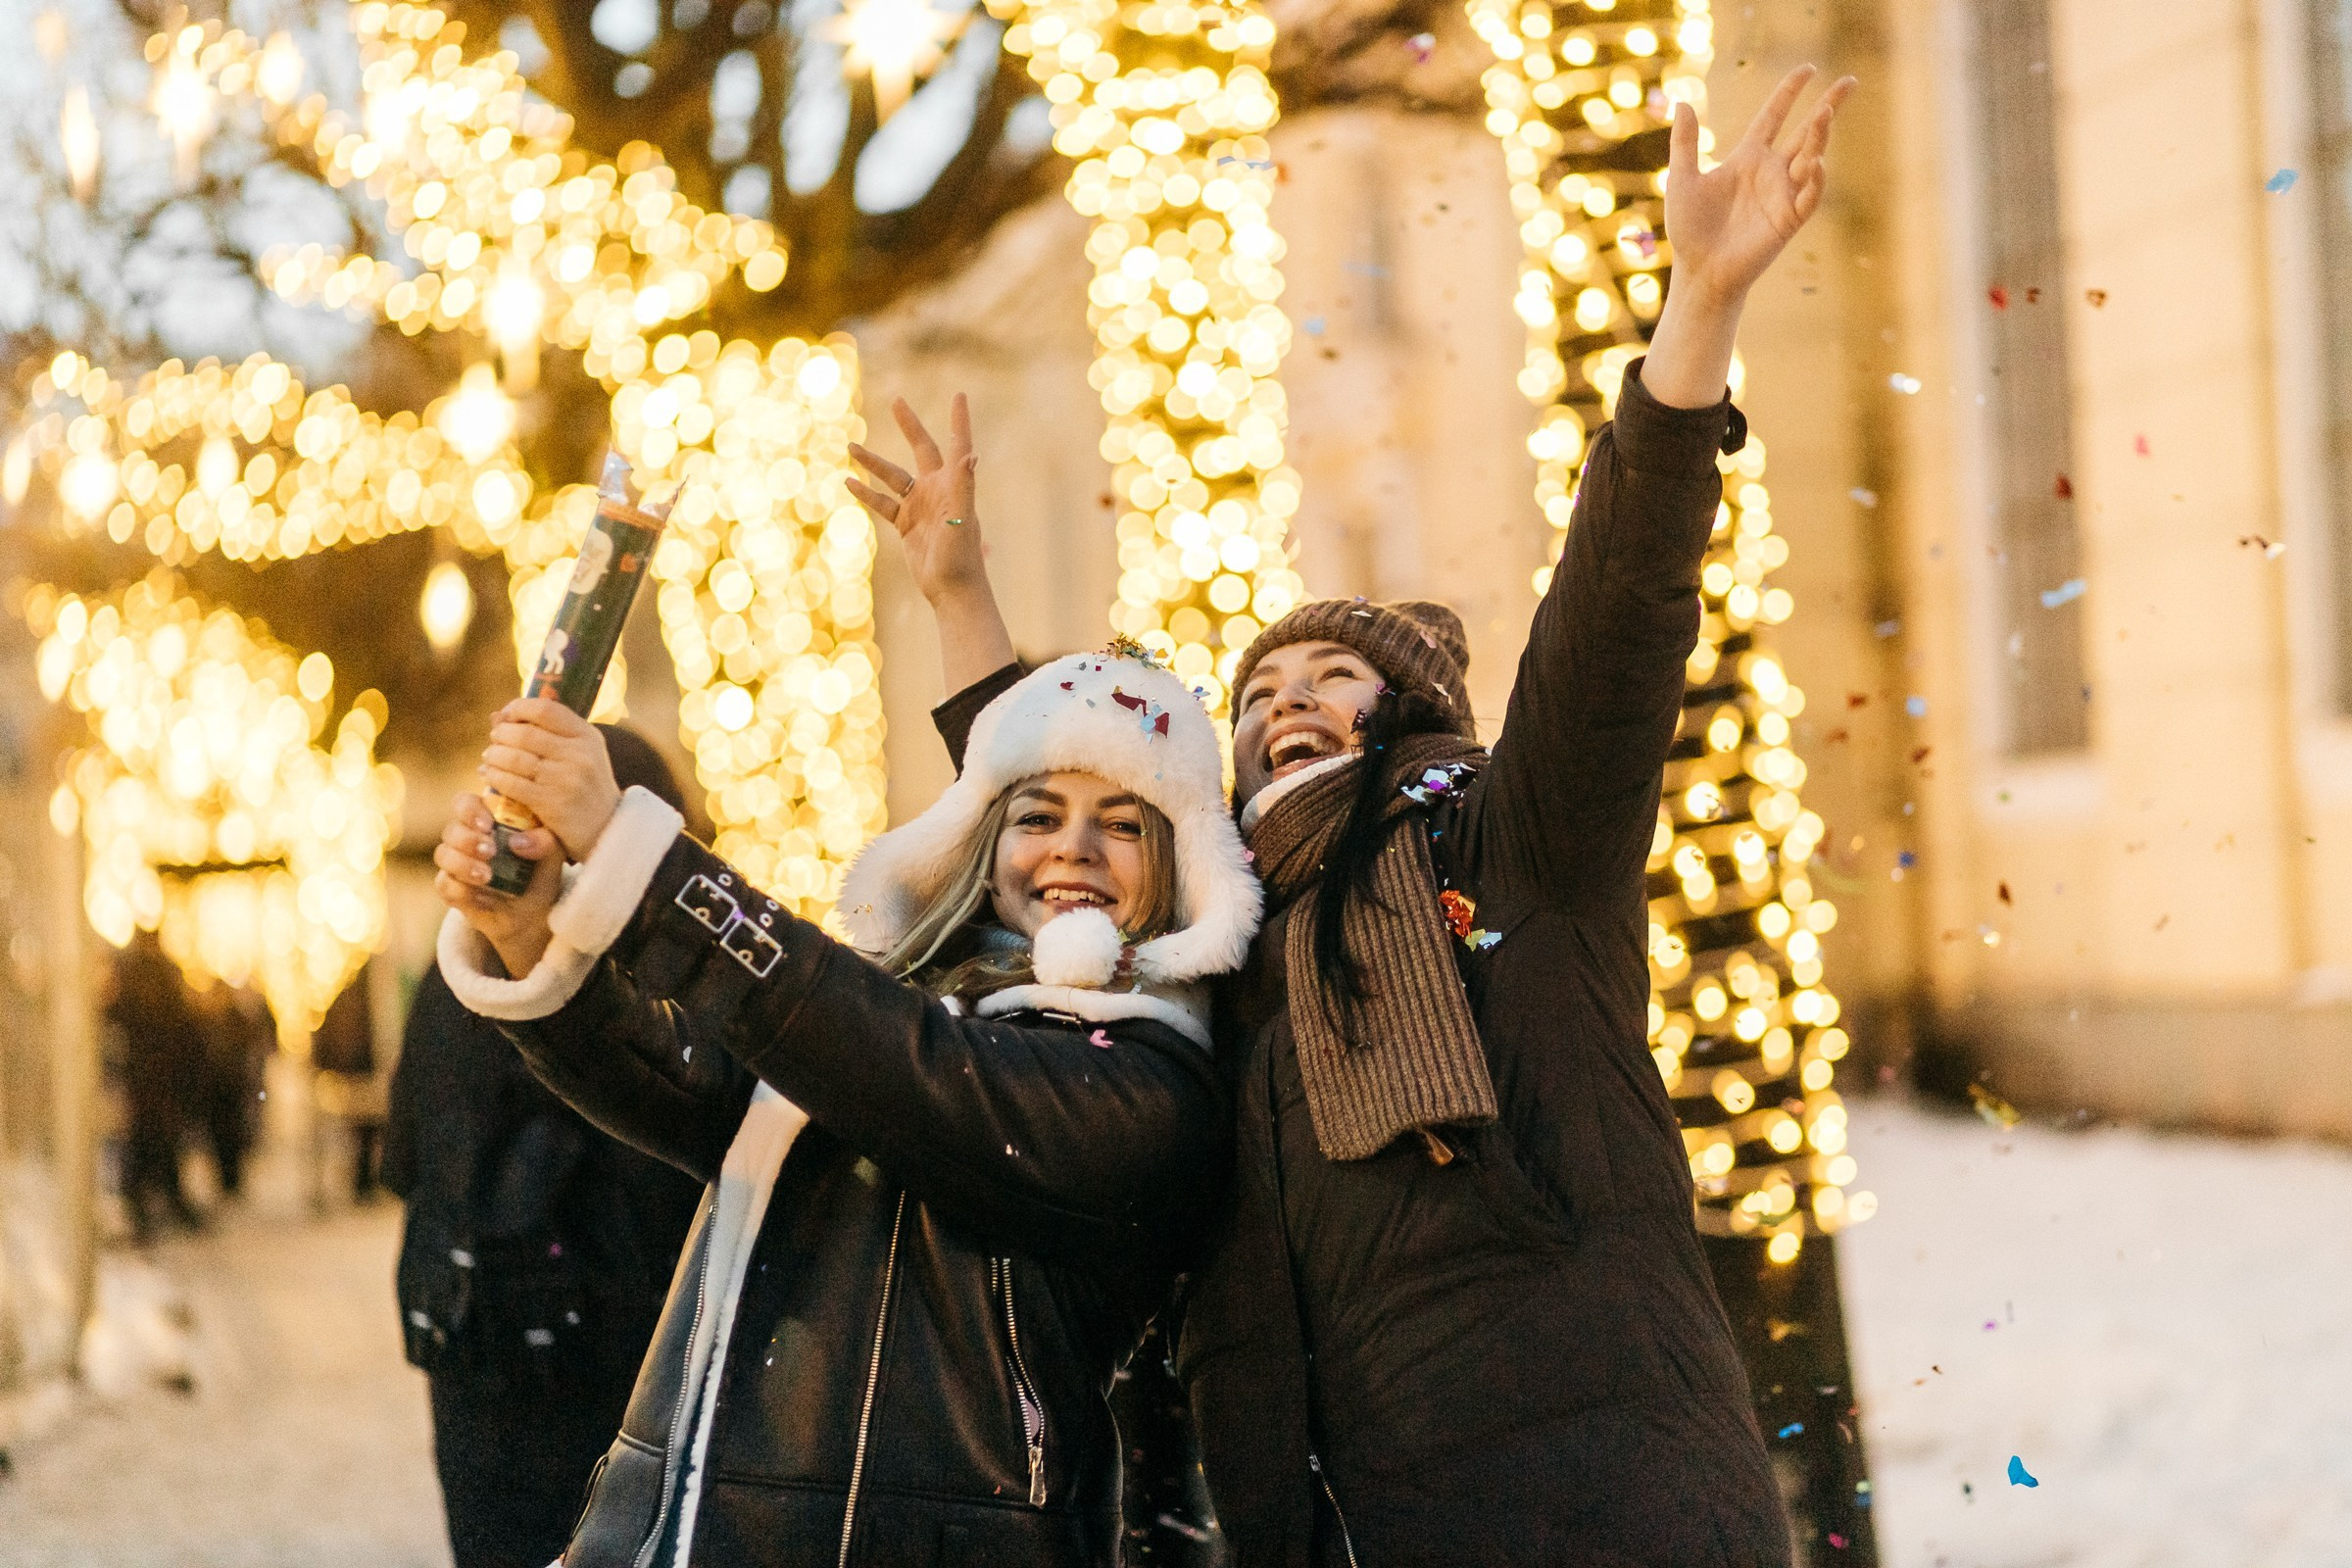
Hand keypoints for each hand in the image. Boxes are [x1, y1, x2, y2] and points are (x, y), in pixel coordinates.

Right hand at [435, 791, 561, 976]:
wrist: (533, 915)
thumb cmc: (540, 875)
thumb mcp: (552, 857)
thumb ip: (546, 842)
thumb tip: (520, 841)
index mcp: (488, 821)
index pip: (465, 803)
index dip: (470, 810)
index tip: (488, 825)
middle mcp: (466, 838)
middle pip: (452, 829)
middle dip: (468, 839)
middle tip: (490, 851)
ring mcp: (456, 863)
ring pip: (443, 855)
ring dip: (462, 864)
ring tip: (487, 876)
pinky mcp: (451, 889)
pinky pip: (443, 885)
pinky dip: (462, 891)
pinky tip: (484, 899)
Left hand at [478, 698, 620, 859]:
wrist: (608, 829)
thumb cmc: (586, 787)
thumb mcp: (582, 753)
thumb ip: (550, 733)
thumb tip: (499, 715)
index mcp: (587, 737)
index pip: (546, 710)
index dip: (519, 708)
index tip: (507, 714)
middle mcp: (579, 755)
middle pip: (525, 734)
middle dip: (501, 734)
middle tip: (494, 738)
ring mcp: (566, 779)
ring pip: (515, 758)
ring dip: (493, 755)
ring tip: (488, 756)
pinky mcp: (552, 803)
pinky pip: (512, 784)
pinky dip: (494, 777)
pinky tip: (488, 775)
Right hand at [847, 395, 986, 605]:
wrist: (951, 591)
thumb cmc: (961, 557)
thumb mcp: (960, 518)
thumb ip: (963, 486)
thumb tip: (971, 455)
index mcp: (955, 484)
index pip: (957, 444)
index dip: (958, 420)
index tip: (959, 395)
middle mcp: (938, 490)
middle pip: (922, 449)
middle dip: (909, 425)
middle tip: (897, 400)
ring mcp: (921, 507)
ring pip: (893, 477)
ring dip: (872, 463)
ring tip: (850, 446)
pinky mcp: (907, 525)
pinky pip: (883, 504)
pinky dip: (866, 494)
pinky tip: (848, 482)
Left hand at [1664, 66, 1853, 308]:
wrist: (1699, 272)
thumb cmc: (1690, 230)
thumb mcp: (1682, 180)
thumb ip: (1685, 143)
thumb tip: (1682, 103)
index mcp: (1748, 158)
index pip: (1774, 117)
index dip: (1790, 92)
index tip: (1808, 69)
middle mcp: (1771, 172)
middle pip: (1807, 132)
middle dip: (1829, 107)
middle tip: (1851, 81)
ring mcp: (1783, 195)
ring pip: (1810, 158)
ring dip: (1819, 137)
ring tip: (1823, 114)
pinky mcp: (1788, 220)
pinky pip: (1809, 196)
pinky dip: (1815, 179)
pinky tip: (1816, 162)